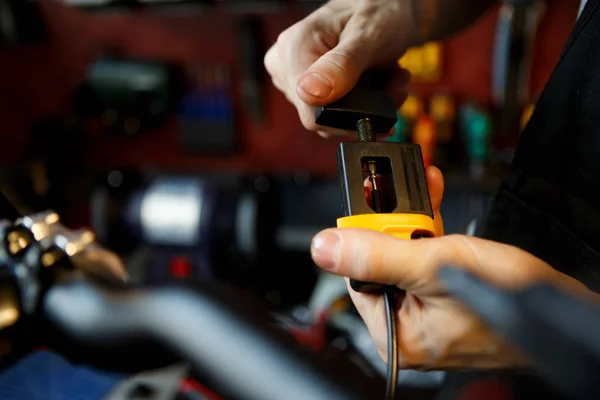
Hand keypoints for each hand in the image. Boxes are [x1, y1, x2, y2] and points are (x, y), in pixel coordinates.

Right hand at [264, 0, 413, 136]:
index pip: (312, 114)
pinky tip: (380, 80)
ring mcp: (295, 79)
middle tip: (391, 80)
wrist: (383, 5)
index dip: (349, 117)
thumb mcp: (368, 35)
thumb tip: (311, 93)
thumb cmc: (377, 10)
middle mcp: (286, 67)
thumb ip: (342, 65)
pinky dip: (365, 102)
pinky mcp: (308, 88)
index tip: (381, 96)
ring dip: (370, 103)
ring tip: (388, 75)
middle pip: (324, 117)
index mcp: (293, 50)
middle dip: (364, 106)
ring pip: (334, 117)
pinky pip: (336, 112)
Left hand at [310, 166, 589, 369]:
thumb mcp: (434, 265)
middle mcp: (406, 330)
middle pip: (381, 265)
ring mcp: (426, 316)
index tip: (378, 207)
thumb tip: (324, 247)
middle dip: (396, 225)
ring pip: (405, 258)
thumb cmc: (507, 296)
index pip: (357, 278)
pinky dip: (430, 234)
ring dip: (415, 222)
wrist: (558, 306)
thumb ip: (377, 255)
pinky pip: (425, 263)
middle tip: (405, 195)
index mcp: (394, 335)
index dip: (368, 239)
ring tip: (423, 191)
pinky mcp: (444, 300)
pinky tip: (433, 206)